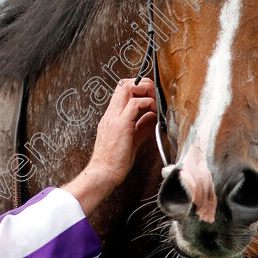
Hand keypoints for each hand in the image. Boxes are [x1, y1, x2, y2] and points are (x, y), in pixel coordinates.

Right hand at [61, 78, 157, 214]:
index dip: (138, 87)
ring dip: (145, 90)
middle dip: (142, 83)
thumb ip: (141, 126)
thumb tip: (152, 117)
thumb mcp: (131, 139)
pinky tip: (153, 112)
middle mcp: (111, 114)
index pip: (122, 90)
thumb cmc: (113, 161)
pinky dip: (147, 103)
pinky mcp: (120, 126)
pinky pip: (135, 104)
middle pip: (124, 84)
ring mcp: (114, 118)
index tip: (150, 94)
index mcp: (112, 116)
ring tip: (155, 100)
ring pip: (127, 88)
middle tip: (154, 93)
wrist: (103, 173)